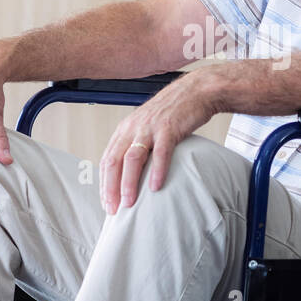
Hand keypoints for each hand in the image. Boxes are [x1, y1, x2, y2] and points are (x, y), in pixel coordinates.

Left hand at [100, 71, 218, 214]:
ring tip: (129, 203)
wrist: (196, 91)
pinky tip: (156, 187)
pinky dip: (157, 171)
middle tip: (113, 210)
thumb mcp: (148, 127)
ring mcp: (150, 128)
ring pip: (132, 159)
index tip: (107, 203)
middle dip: (111, 188)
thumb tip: (134, 174)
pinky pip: (160, 153)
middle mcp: (133, 128)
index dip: (104, 184)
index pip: (107, 160)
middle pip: (114, 161)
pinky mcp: (169, 128)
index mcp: (125, 129)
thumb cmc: (174, 112)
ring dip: (129, 183)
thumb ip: (138, 145)